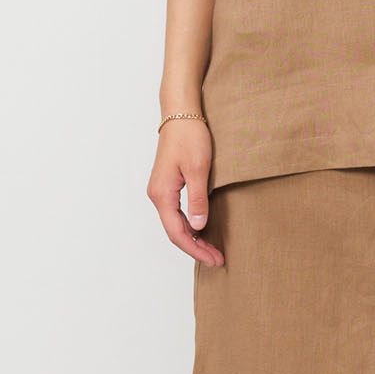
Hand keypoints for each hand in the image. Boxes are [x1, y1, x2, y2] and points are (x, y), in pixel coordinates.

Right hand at [147, 120, 224, 266]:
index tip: (213, 259)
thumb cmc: (189, 136)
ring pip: (175, 223)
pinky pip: (177, 213)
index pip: (177, 232)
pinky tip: (202, 230)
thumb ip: (197, 200)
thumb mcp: (198, 169)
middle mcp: (157, 195)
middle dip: (196, 247)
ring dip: (193, 238)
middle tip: (217, 259)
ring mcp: (161, 190)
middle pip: (175, 231)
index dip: (195, 249)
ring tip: (212, 249)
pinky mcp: (168, 185)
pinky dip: (190, 226)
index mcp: (162, 194)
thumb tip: (197, 227)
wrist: (180, 114)